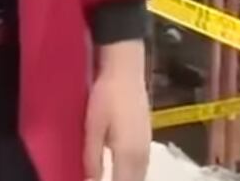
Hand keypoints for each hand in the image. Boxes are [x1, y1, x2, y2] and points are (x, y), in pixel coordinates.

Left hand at [84, 42, 150, 179]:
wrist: (126, 69)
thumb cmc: (107, 96)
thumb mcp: (93, 127)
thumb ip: (92, 158)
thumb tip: (91, 180)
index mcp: (128, 154)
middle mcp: (142, 154)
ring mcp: (147, 144)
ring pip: (140, 175)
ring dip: (128, 180)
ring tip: (112, 178)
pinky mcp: (148, 136)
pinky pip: (143, 166)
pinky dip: (134, 174)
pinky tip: (123, 172)